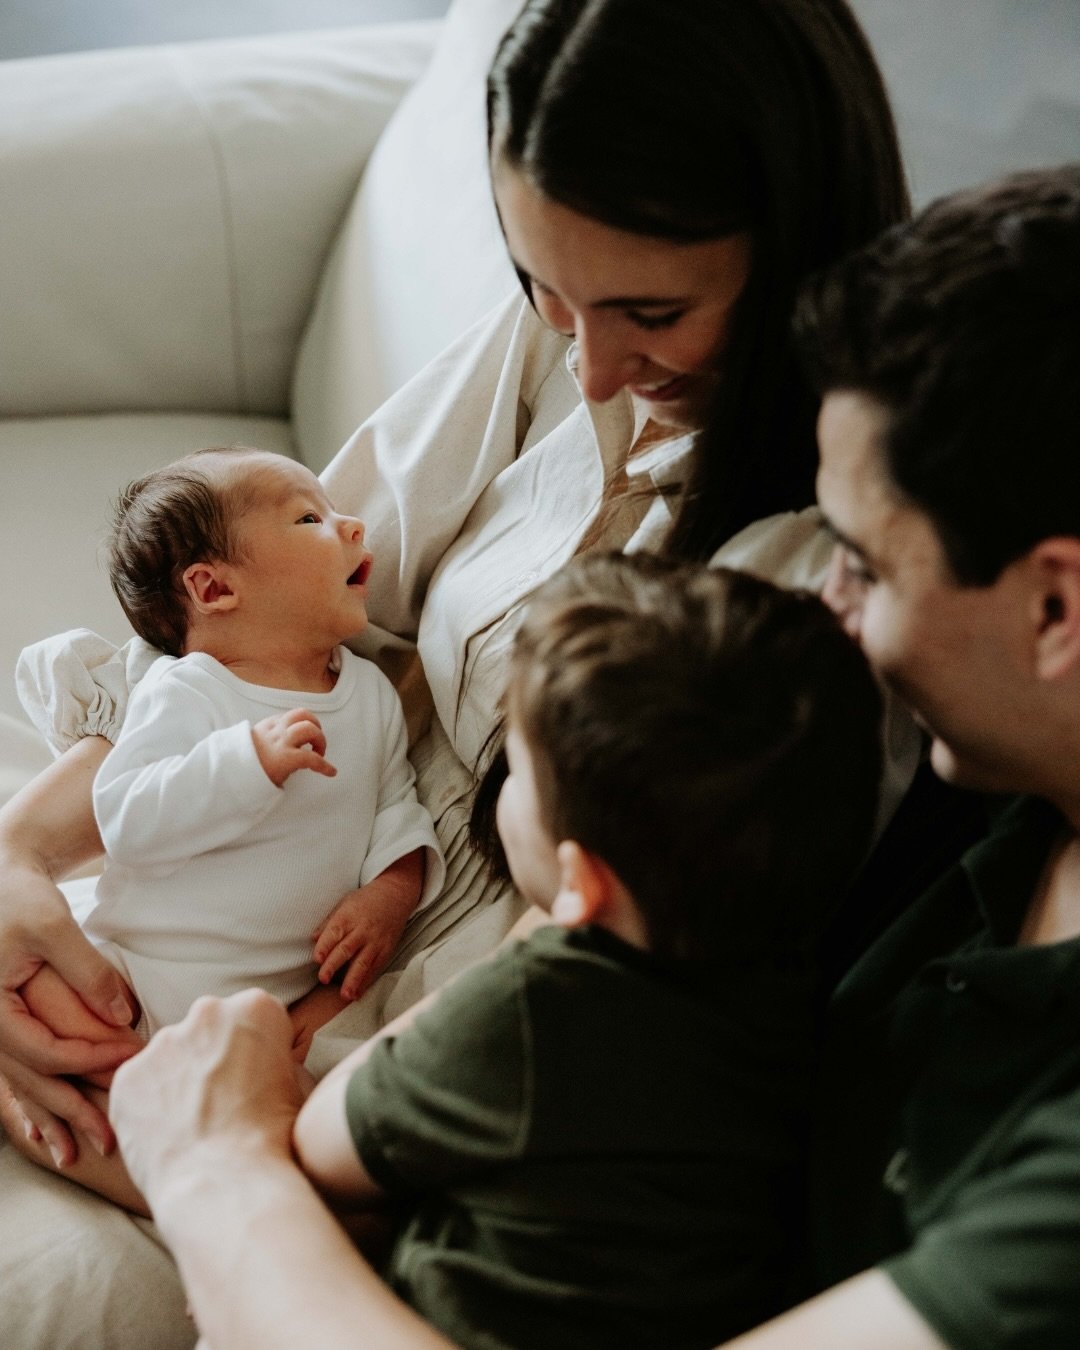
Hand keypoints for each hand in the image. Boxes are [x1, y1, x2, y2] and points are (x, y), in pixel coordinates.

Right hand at [0, 736, 138, 1161]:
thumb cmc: (21, 895)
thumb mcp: (53, 925)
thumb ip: (88, 970)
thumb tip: (126, 1015)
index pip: (46, 1050)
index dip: (91, 1059)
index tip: (132, 1061)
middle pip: (32, 1081)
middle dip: (72, 1111)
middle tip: (111, 1139)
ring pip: (21, 1086)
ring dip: (51, 1119)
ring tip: (80, 1155)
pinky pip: (14, 1076)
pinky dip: (32, 1105)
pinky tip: (46, 1134)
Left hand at [110, 991, 304, 1213]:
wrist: (226, 1182)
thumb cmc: (272, 1141)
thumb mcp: (297, 1085)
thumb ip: (276, 1059)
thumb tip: (265, 1066)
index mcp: (256, 1008)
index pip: (254, 1019)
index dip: (257, 1053)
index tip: (257, 1079)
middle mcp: (207, 1013)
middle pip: (209, 1031)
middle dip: (214, 1058)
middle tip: (223, 1102)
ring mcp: (163, 1042)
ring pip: (171, 1056)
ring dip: (180, 1080)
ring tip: (194, 1125)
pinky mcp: (128, 1075)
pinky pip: (139, 1084)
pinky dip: (149, 1105)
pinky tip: (167, 1135)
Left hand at [251, 709, 336, 787]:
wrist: (229, 764)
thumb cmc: (251, 775)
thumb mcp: (276, 780)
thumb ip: (294, 768)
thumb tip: (305, 760)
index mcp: (282, 758)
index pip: (311, 759)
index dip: (325, 766)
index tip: (331, 771)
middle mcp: (280, 739)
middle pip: (309, 729)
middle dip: (320, 739)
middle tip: (318, 750)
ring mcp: (273, 727)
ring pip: (301, 714)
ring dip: (312, 723)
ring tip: (311, 736)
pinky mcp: (267, 721)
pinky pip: (288, 715)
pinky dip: (297, 721)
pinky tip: (295, 732)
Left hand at [312, 850, 423, 1001]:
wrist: (395, 894)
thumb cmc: (365, 899)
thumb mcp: (344, 903)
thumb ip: (328, 923)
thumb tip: (313, 939)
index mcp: (348, 916)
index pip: (334, 932)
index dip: (325, 946)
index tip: (317, 959)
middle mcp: (362, 929)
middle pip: (346, 949)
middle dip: (334, 964)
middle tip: (323, 979)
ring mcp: (376, 940)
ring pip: (363, 962)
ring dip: (353, 980)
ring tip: (345, 995)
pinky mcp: (386, 949)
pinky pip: (376, 967)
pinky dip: (366, 981)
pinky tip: (358, 993)